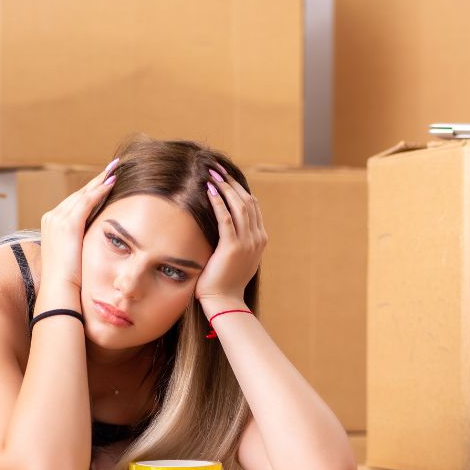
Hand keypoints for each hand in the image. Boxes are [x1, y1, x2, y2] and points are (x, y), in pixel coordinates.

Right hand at [39, 158, 117, 295]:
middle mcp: (52, 217)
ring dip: (101, 180)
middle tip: (113, 167)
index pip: (75, 201)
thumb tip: (96, 235)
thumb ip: (81, 240)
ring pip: (84, 193)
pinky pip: (87, 201)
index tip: (106, 180)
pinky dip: (100, 191)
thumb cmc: (70, 278)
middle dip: (97, 180)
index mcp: (51, 223)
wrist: (60, 290)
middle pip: (79, 193)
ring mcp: (58, 219)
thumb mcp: (74, 253)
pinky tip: (112, 183)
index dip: (92, 190)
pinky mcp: (67, 224)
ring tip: (116, 170)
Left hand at [197, 166, 266, 304]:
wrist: (225, 300)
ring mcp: (247, 242)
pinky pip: (226, 218)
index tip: (226, 176)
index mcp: (260, 238)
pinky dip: (218, 202)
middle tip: (218, 169)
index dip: (239, 188)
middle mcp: (257, 238)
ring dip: (225, 188)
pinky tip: (209, 191)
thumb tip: (228, 224)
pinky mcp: (233, 247)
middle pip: (247, 201)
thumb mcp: (239, 257)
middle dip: (232, 183)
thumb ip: (239, 240)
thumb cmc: (226, 280)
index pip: (253, 206)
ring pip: (239, 206)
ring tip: (212, 175)